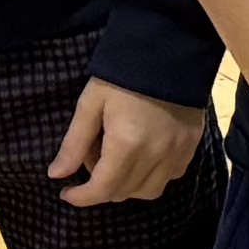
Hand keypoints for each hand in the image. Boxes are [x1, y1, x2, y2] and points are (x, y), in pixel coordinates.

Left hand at [49, 77, 211, 204]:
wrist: (168, 51)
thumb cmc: (123, 75)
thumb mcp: (91, 104)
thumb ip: (74, 143)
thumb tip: (56, 175)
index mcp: (127, 144)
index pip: (102, 189)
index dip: (81, 197)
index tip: (66, 192)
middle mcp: (155, 155)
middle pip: (123, 193)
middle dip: (100, 186)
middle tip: (91, 156)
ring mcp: (177, 153)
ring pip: (148, 191)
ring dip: (127, 185)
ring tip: (117, 158)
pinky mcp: (191, 146)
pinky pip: (169, 177)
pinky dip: (151, 176)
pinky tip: (142, 154)